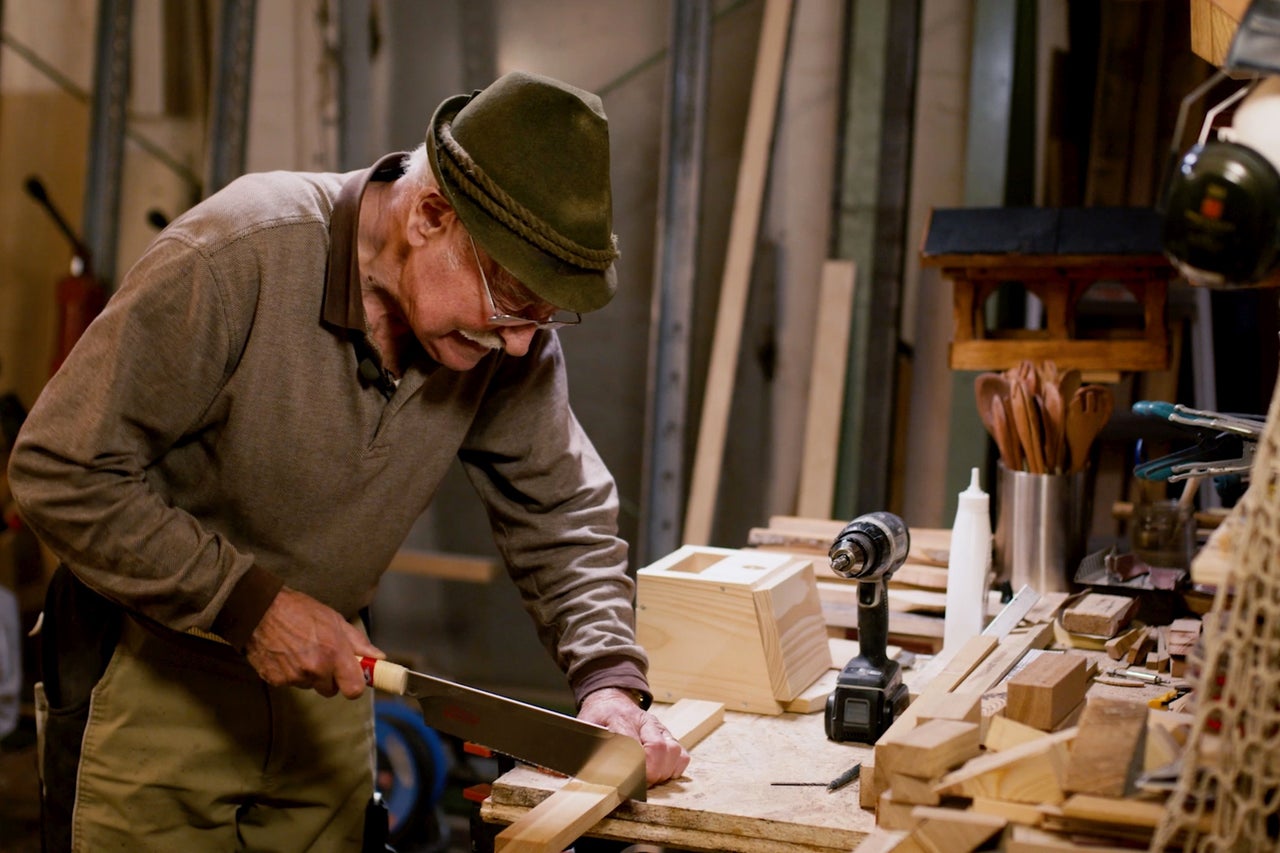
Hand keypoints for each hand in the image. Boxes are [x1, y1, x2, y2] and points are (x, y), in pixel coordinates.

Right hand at [245, 586, 384, 698]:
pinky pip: (291, 683)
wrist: (259, 609)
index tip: (353, 678)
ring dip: (309, 674)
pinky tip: (286, 654)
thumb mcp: (334, 619)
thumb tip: (379, 657)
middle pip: (331, 690)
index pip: (354, 690)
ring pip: (310, 685)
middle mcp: (315, 668)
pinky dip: (290, 673)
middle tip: (323, 657)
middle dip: (330, 678)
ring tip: (301, 650)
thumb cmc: (298, 610)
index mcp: (334, 653)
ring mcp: (294, 676)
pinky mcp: (275, 680)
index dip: (354, 685)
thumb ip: (358, 642)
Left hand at [578, 687, 689, 785]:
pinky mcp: (669, 735)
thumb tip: (552, 773)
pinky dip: (674, 769)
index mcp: (619, 718)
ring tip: (646, 780)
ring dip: (663, 772)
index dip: (631, 768)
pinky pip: (682, 755)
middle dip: (649, 773)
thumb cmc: (596, 717)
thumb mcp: (581, 728)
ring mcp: (659, 728)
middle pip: (659, 749)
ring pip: (673, 752)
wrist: (611, 698)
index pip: (632, 745)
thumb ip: (569, 750)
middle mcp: (643, 721)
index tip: (625, 785)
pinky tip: (659, 774)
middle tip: (636, 785)